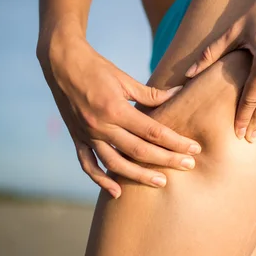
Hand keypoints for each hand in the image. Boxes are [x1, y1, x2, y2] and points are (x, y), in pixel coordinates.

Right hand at [37, 32, 200, 197]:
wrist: (61, 63)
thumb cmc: (97, 68)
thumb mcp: (125, 79)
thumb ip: (151, 93)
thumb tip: (178, 95)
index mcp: (116, 109)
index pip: (153, 131)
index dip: (176, 142)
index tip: (193, 149)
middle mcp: (101, 125)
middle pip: (139, 150)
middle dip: (166, 160)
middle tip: (188, 166)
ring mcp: (87, 134)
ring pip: (115, 163)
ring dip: (139, 175)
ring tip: (161, 182)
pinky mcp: (77, 138)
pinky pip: (88, 164)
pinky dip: (101, 180)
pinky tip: (118, 192)